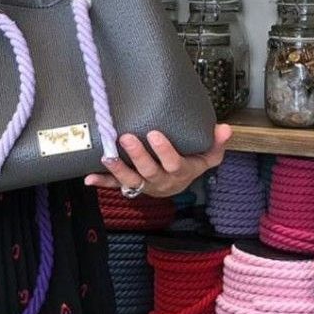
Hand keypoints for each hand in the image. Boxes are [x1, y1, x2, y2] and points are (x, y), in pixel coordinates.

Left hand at [84, 124, 232, 198]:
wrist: (178, 185)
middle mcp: (162, 181)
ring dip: (117, 169)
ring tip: (106, 156)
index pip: (174, 163)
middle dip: (137, 155)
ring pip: (131, 180)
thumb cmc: (192, 163)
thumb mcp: (208, 156)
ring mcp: (145, 185)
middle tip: (126, 137)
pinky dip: (102, 182)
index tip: (154, 133)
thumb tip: (225, 128)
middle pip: (149, 171)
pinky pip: (115, 186)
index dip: (164, 150)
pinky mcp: (131, 186)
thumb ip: (216, 143)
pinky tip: (89, 178)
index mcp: (181, 172)